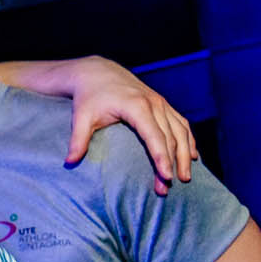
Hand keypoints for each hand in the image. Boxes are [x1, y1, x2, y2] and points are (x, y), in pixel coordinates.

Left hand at [60, 56, 195, 194]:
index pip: (154, 136)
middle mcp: (154, 103)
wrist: (97, 72)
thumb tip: (69, 162)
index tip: (165, 177)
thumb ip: (77, 140)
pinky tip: (191, 156)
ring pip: (181, 131)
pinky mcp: (162, 104)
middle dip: (172, 164)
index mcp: (137, 106)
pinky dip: (188, 140)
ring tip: (185, 177)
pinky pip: (181, 123)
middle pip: (170, 137)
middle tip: (167, 188)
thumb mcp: (80, 117)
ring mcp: (161, 103)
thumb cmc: (88, 97)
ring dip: (184, 154)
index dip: (161, 157)